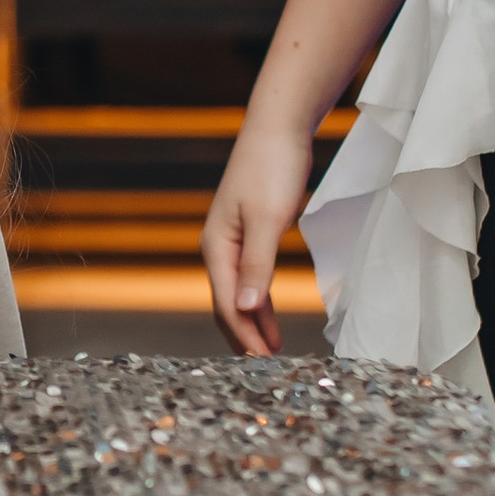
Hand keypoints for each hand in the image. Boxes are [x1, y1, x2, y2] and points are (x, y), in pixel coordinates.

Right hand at [203, 118, 314, 356]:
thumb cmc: (272, 169)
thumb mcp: (267, 220)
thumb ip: (257, 266)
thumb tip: (245, 309)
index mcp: (216, 246)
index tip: (264, 361)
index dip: (244, 334)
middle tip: (267, 366)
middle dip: (245, 335)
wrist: (278, 129)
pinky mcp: (249, 235)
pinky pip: (250, 279)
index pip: (226, 304)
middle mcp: (217, 248)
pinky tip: (271, 317)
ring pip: (238, 295)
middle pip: (226, 304)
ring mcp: (232, 242)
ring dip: (253, 322)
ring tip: (272, 350)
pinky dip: (260, 302)